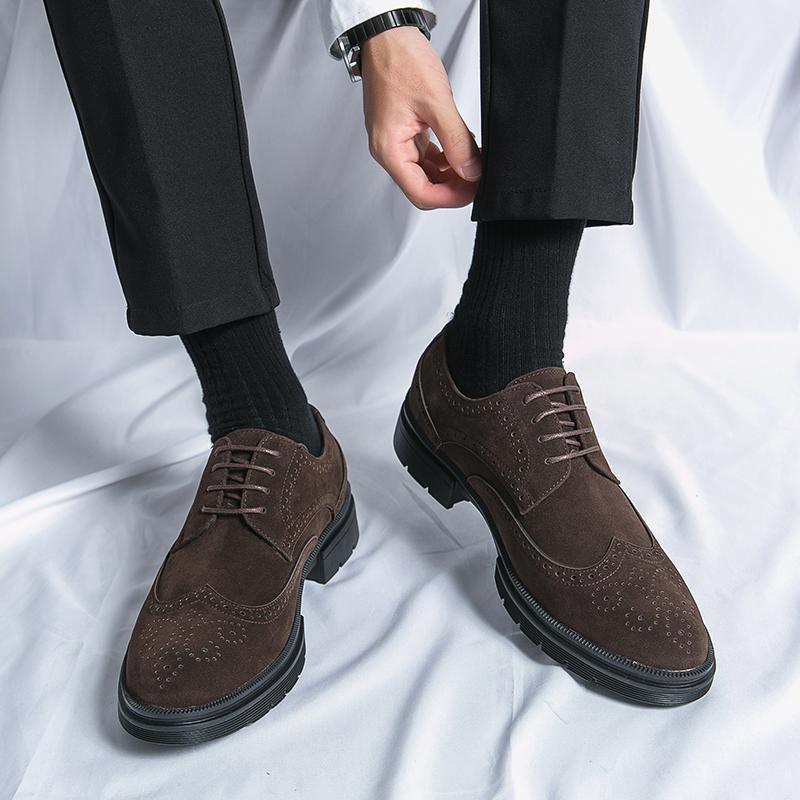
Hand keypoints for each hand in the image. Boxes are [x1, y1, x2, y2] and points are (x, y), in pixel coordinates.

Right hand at [361, 26, 480, 209]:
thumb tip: (471, 171)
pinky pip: (426, 157)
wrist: (388, 35)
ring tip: (472, 165)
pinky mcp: (405, 132)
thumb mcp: (436, 102)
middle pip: (423, 188)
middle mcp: (389, 150)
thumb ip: (457, 141)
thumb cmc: (400, 61)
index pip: (421, 192)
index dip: (450, 197)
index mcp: (389, 149)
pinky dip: (445, 159)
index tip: (472, 190)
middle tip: (477, 179)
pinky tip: (460, 152)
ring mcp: (397, 142)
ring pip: (426, 174)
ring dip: (450, 175)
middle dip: (451, 188)